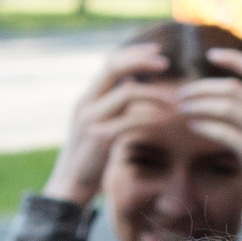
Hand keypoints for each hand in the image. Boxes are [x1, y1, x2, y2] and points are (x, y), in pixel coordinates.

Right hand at [45, 44, 175, 207]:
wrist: (69, 188)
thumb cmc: (89, 162)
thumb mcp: (99, 127)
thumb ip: (112, 106)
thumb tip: (130, 85)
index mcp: (86, 99)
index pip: (109, 63)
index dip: (133, 53)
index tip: (156, 51)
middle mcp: (86, 103)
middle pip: (114, 67)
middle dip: (142, 61)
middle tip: (166, 63)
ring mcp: (91, 119)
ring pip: (127, 92)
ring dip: (154, 94)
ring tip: (172, 101)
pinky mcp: (100, 138)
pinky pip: (130, 119)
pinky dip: (150, 116)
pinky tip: (164, 120)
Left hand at [175, 46, 241, 195]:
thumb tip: (224, 102)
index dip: (233, 58)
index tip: (209, 55)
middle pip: (233, 88)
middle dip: (203, 88)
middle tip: (181, 93)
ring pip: (227, 106)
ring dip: (200, 105)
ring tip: (182, 109)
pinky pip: (225, 131)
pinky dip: (205, 126)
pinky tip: (193, 126)